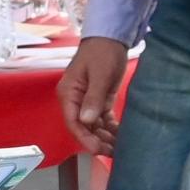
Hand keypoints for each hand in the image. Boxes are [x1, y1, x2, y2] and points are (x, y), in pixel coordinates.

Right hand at [58, 39, 128, 158]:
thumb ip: (93, 98)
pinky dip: (110, 128)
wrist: (111, 36)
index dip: (85, 138)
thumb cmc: (102, 52)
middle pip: (83, 127)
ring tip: (119, 148)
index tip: (98, 149)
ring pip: (94, 125)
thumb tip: (87, 121)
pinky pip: (102, 118)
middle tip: (113, 152)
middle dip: (97, 141)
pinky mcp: (99, 99)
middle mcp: (75, 100)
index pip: (73, 122)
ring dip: (104, 137)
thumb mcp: (99, 74)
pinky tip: (120, 136)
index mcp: (69, 94)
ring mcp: (87, 100)